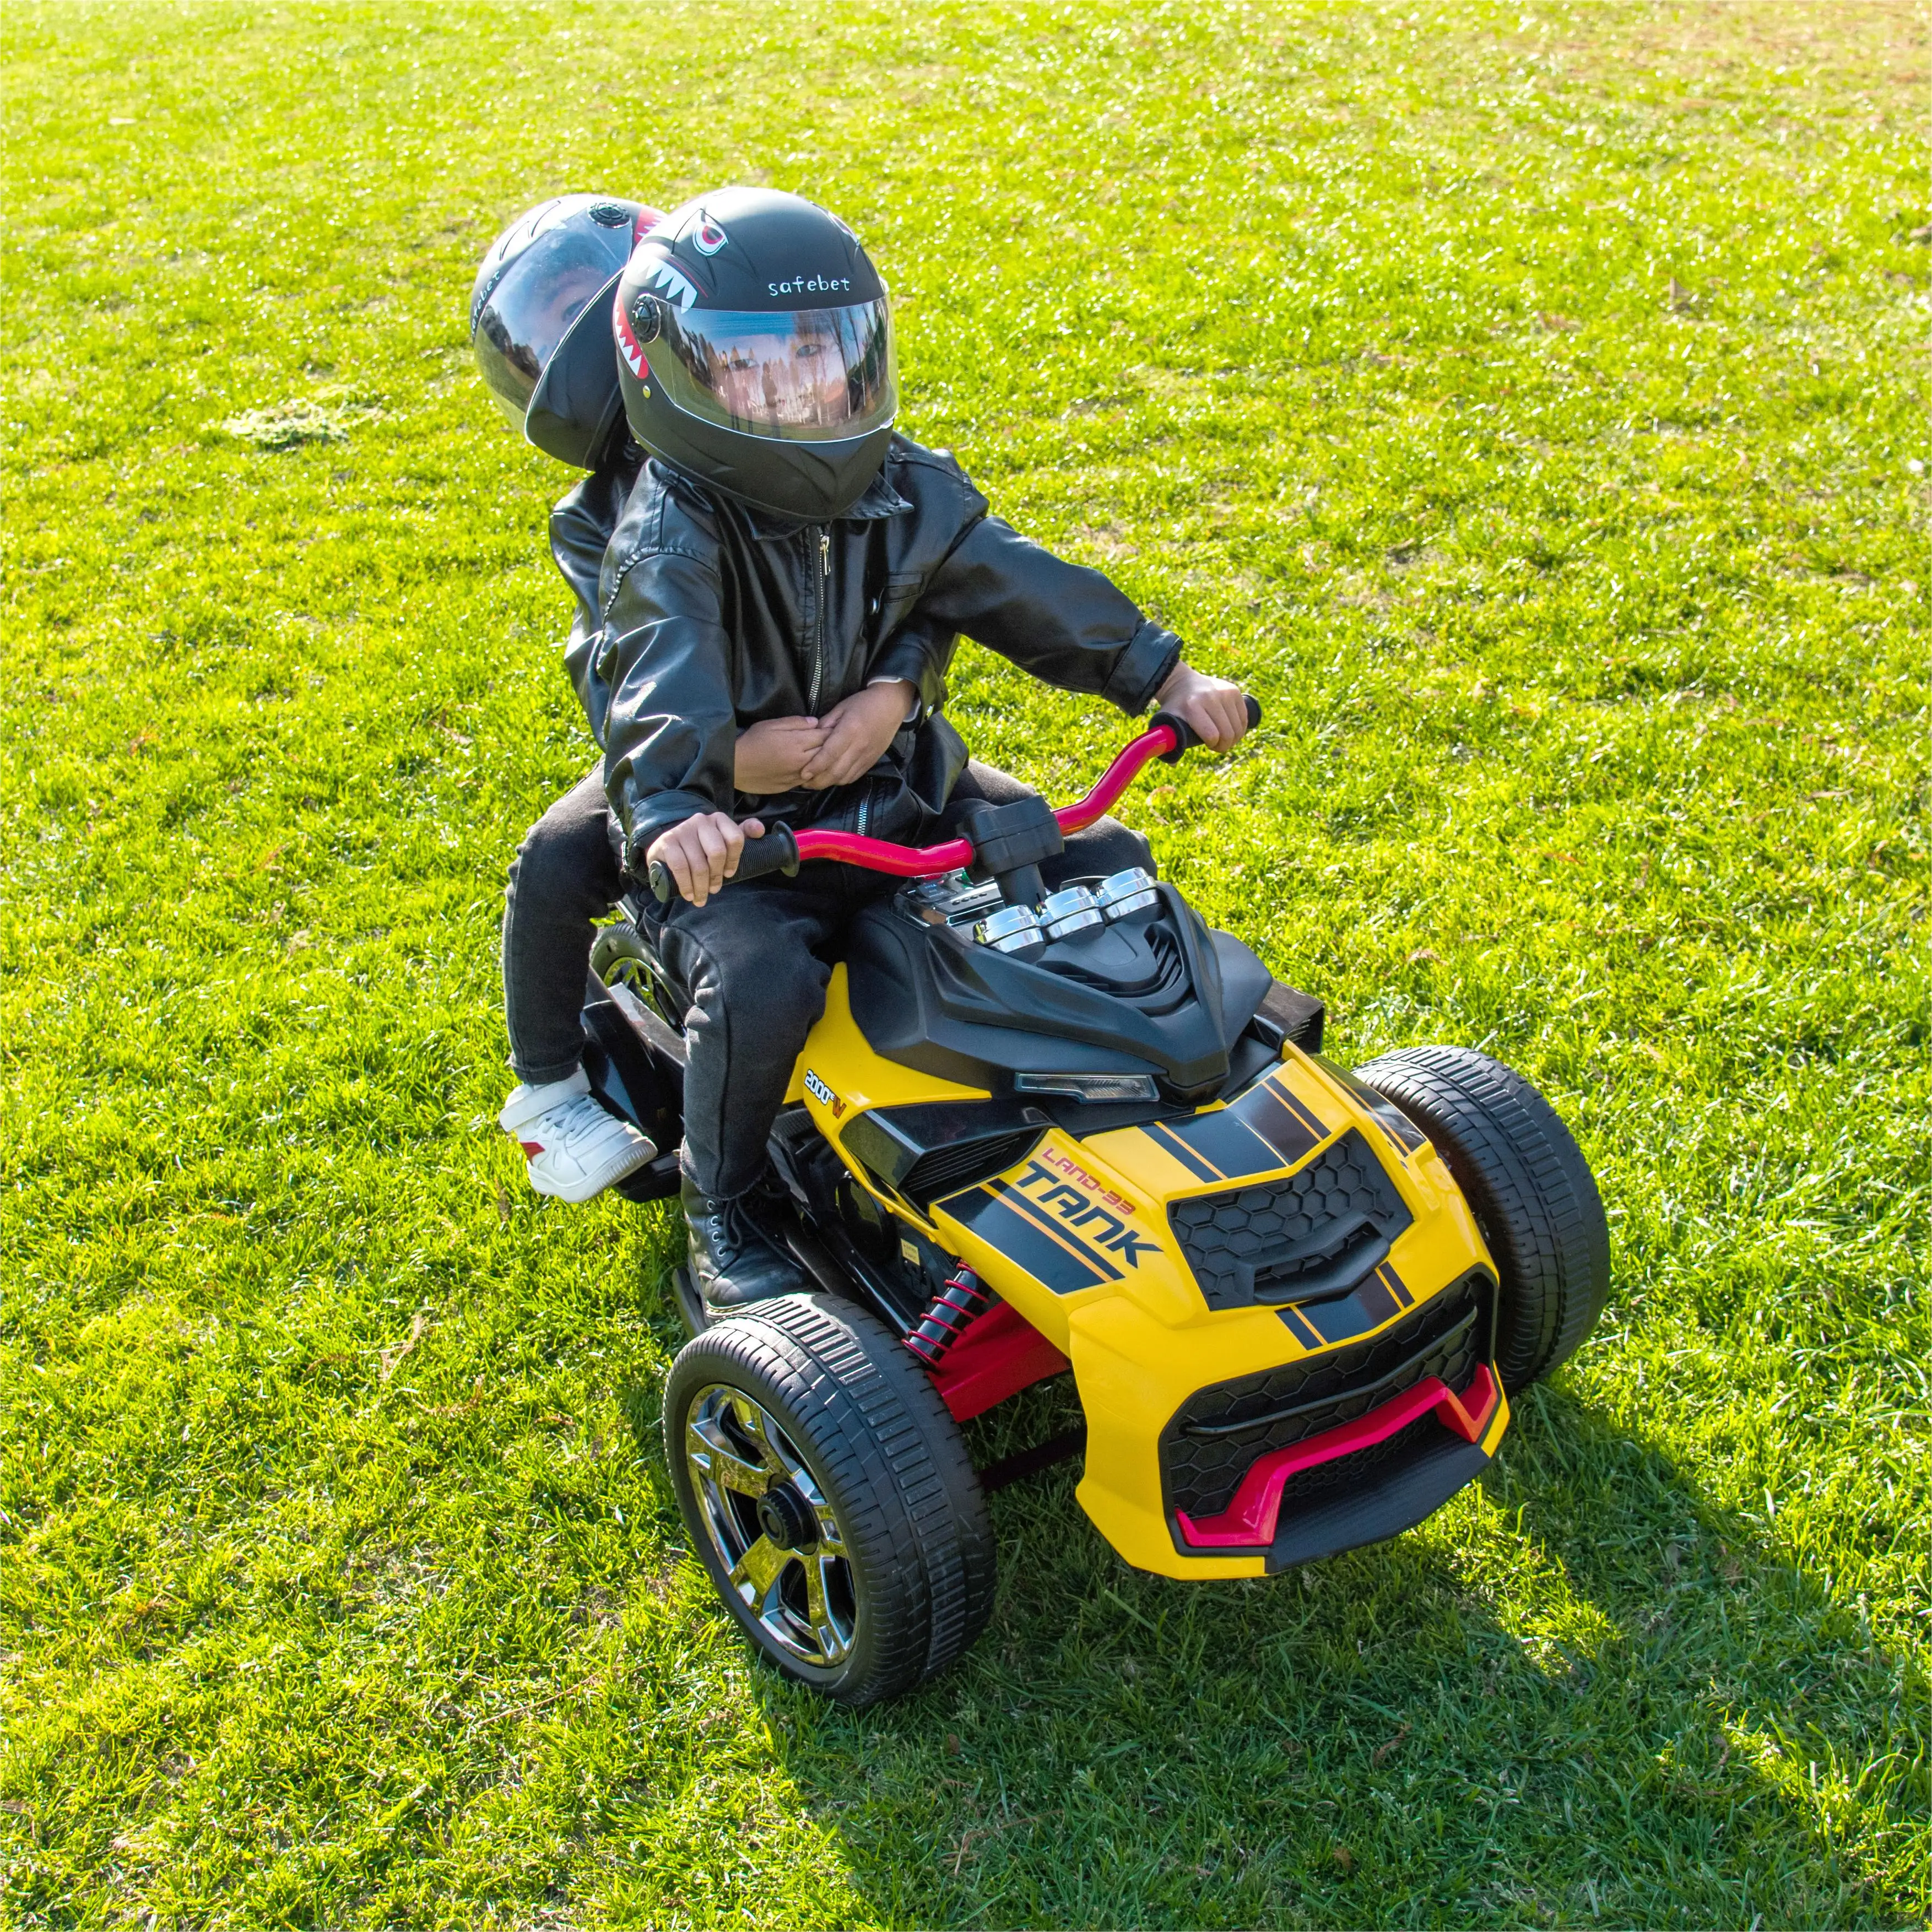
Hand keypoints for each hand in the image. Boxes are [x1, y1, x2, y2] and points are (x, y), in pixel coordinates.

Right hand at [646, 811, 766, 907]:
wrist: (667, 849)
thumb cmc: (701, 848)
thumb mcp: (723, 840)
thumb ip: (744, 834)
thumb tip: (760, 831)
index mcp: (719, 819)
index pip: (735, 839)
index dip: (734, 861)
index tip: (729, 874)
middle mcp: (701, 820)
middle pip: (717, 852)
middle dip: (716, 876)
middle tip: (714, 889)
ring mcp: (683, 830)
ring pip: (699, 864)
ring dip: (701, 887)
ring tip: (701, 898)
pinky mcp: (667, 841)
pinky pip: (680, 867)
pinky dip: (686, 885)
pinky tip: (689, 894)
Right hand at [735, 715, 828, 793]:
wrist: (735, 767)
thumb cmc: (752, 742)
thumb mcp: (771, 725)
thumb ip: (795, 723)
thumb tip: (815, 723)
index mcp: (797, 743)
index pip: (824, 736)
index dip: (830, 730)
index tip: (833, 727)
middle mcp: (801, 761)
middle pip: (826, 753)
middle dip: (831, 745)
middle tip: (834, 740)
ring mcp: (797, 776)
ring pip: (821, 769)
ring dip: (825, 761)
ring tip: (827, 753)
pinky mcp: (792, 786)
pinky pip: (810, 779)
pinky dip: (815, 772)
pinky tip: (813, 767)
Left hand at [798, 680, 915, 789]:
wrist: (890, 706)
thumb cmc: (863, 704)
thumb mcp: (840, 708)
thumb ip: (825, 724)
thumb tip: (811, 738)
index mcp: (850, 730)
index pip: (830, 754)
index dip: (816, 766)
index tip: (803, 773)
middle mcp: (859, 746)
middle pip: (836, 771)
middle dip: (818, 780)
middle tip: (804, 782)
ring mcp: (866, 756)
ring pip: (845, 777)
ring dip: (828, 782)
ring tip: (815, 782)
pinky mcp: (871, 762)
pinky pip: (854, 777)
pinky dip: (841, 780)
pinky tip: (832, 777)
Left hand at [1155, 662, 1250, 751]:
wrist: (1181, 682)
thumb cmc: (1174, 707)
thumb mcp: (1166, 722)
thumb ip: (1167, 743)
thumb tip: (1173, 765)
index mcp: (1192, 706)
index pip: (1212, 735)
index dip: (1213, 745)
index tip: (1208, 745)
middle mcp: (1210, 697)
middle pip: (1227, 733)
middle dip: (1224, 745)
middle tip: (1217, 746)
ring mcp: (1224, 693)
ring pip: (1238, 727)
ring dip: (1233, 738)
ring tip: (1224, 738)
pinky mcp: (1234, 690)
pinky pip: (1244, 717)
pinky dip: (1240, 728)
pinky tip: (1232, 730)